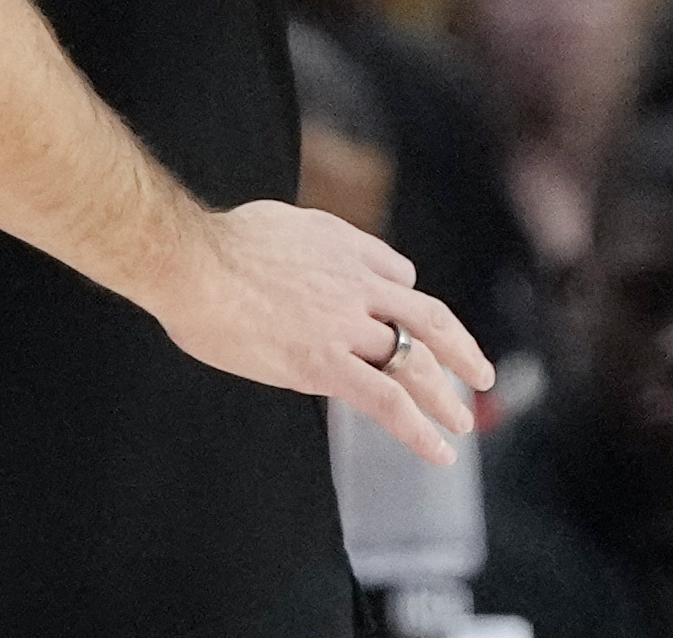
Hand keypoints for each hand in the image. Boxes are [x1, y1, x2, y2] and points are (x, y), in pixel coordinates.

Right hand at [152, 201, 492, 465]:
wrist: (192, 262)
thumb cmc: (218, 242)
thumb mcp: (284, 222)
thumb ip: (311, 242)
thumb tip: (312, 260)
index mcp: (345, 247)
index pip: (398, 275)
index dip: (406, 300)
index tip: (405, 320)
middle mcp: (357, 285)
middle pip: (427, 319)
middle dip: (459, 350)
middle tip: (479, 374)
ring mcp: (344, 326)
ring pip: (415, 362)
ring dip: (446, 396)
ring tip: (461, 421)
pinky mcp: (324, 364)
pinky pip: (386, 400)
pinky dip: (419, 429)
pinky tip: (439, 451)